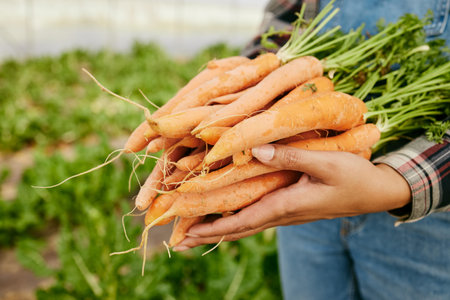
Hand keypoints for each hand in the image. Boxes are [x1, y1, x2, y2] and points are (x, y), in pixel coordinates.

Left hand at [173, 144, 410, 250]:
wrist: (376, 191)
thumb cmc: (354, 177)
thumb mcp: (325, 163)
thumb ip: (290, 156)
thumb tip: (255, 150)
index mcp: (287, 205)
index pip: (242, 221)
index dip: (213, 228)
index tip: (187, 234)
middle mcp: (282, 213)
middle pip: (238, 228)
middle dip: (208, 235)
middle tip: (180, 240)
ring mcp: (286, 212)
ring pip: (246, 223)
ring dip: (219, 228)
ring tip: (194, 231)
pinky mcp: (291, 206)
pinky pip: (257, 215)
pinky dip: (236, 218)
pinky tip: (227, 215)